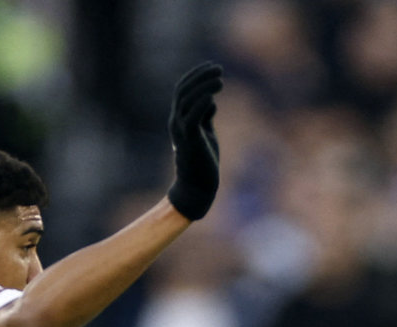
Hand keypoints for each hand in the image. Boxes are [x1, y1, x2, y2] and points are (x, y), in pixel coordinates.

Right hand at [165, 62, 223, 220]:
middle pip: (183, 90)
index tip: (212, 67)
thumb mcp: (206, 134)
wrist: (197, 188)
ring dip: (204, 87)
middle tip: (219, 68)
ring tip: (220, 80)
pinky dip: (201, 104)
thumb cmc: (202, 162)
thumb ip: (206, 117)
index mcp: (179, 119)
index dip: (196, 76)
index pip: (183, 89)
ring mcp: (180, 130)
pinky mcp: (189, 140)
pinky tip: (213, 97)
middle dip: (200, 76)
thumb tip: (212, 102)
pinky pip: (192, 117)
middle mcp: (176, 121)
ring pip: (187, 101)